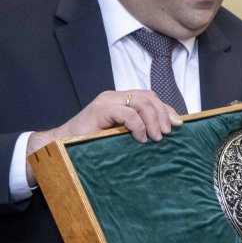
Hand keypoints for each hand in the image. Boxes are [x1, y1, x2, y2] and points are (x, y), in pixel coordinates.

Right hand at [25, 90, 182, 184]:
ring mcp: (107, 101)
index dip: (166, 110)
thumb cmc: (92, 143)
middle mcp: (114, 96)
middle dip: (163, 114)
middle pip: (149, 97)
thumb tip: (165, 134)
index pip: (150, 98)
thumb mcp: (121, 135)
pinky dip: (138, 125)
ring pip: (141, 102)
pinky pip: (127, 112)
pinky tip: (141, 138)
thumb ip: (138, 129)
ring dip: (153, 120)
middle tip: (168, 133)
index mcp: (121, 100)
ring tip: (158, 137)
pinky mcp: (100, 110)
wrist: (60, 145)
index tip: (178, 125)